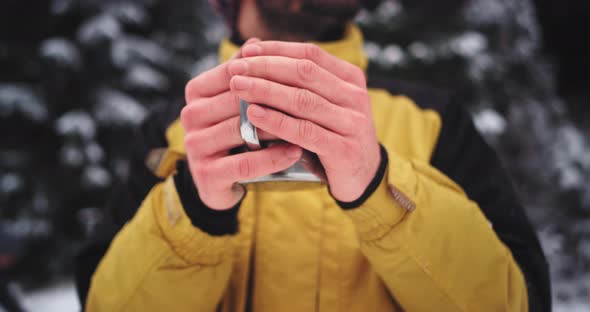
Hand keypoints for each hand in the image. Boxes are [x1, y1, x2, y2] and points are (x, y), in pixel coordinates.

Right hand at [182, 39, 302, 209]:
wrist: (219, 180)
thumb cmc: (234, 132)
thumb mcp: (236, 101)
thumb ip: (246, 74)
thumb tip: (256, 43)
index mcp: (196, 91)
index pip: (233, 73)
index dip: (267, 72)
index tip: (300, 74)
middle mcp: (190, 115)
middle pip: (238, 101)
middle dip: (275, 99)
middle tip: (311, 99)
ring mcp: (196, 146)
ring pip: (242, 130)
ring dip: (278, 128)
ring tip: (309, 126)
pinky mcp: (207, 174)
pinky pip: (245, 163)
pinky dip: (273, 158)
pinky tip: (295, 152)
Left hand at [227, 42, 380, 201]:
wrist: (362, 176)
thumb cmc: (332, 135)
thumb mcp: (322, 105)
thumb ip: (299, 84)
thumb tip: (254, 54)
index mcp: (351, 79)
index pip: (310, 55)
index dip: (276, 50)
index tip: (247, 51)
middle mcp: (355, 97)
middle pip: (304, 73)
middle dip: (266, 68)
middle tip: (235, 69)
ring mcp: (352, 123)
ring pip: (302, 100)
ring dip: (266, 91)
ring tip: (238, 87)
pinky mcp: (343, 150)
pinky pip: (304, 131)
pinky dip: (277, 121)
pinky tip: (254, 115)